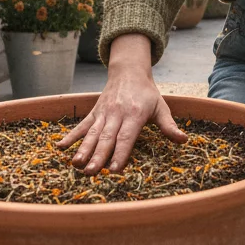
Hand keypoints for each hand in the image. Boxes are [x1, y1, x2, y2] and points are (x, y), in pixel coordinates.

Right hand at [58, 34, 185, 173]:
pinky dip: (71, 136)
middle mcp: (117, 114)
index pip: (126, 137)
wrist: (128, 72)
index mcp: (135, 114)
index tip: (114, 170)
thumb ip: (169, 126)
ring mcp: (103, 113)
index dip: (120, 153)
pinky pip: (81, 126)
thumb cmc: (147, 94)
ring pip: (92, 134)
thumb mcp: (161, 107)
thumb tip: (183, 140)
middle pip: (106, 138)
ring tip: (76, 164)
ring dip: (83, 149)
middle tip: (91, 173)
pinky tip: (61, 147)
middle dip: (98, 156)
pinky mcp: (94, 113)